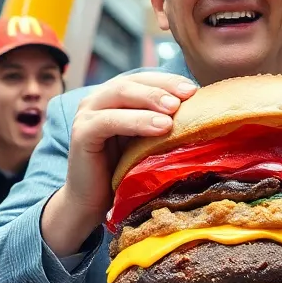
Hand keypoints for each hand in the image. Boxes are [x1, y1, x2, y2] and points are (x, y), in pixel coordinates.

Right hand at [41, 72, 196, 256]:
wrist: (93, 203)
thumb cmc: (125, 172)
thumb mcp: (147, 141)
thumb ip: (162, 121)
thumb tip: (200, 109)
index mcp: (114, 97)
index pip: (143, 79)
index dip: (168, 80)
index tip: (194, 89)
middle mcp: (97, 99)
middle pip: (132, 82)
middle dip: (162, 86)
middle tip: (188, 95)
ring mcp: (86, 114)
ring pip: (120, 95)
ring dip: (150, 100)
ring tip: (175, 110)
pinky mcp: (81, 133)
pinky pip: (108, 121)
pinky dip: (135, 121)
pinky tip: (159, 127)